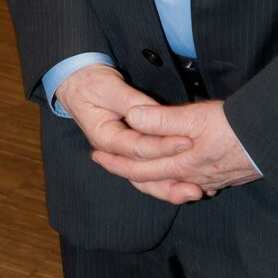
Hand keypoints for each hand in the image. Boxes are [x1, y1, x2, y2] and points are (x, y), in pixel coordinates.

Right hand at [55, 66, 192, 197]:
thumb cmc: (93, 84)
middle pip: (143, 173)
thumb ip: (133, 102)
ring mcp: (123, 155)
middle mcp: (114, 153)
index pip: (136, 147)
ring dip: (170, 187)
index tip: (185, 142)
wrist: (81, 85)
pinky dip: (168, 178)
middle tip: (196, 182)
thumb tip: (155, 113)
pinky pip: (150, 169)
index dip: (161, 145)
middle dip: (170, 178)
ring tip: (195, 193)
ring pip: (147, 179)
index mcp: (104, 137)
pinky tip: (188, 184)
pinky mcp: (133, 152)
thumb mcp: (111, 88)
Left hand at [90, 99, 260, 203]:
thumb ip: (160, 121)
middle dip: (126, 170)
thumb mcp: (194, 118)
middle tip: (104, 160)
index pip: (140, 169)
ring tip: (137, 169)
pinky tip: (179, 175)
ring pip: (172, 183)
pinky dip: (177, 179)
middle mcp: (194, 179)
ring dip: (152, 177)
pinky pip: (193, 183)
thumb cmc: (234, 127)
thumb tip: (131, 119)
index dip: (115, 162)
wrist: (274, 141)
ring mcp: (211, 180)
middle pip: (153, 179)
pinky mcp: (226, 176)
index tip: (96, 155)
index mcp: (181, 166)